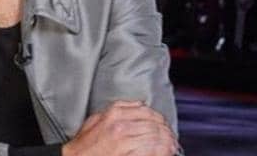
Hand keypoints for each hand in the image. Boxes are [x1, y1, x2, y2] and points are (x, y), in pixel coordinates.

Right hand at [62, 101, 177, 155]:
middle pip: (154, 124)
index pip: (147, 111)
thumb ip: (117, 110)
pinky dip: (163, 151)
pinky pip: (153, 150)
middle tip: (172, 138)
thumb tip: (138, 105)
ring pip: (156, 136)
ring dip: (168, 142)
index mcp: (114, 113)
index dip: (159, 119)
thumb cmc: (84, 145)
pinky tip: (167, 152)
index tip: (164, 125)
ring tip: (172, 147)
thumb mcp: (96, 119)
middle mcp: (121, 124)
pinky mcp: (129, 154)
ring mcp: (125, 139)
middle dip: (166, 131)